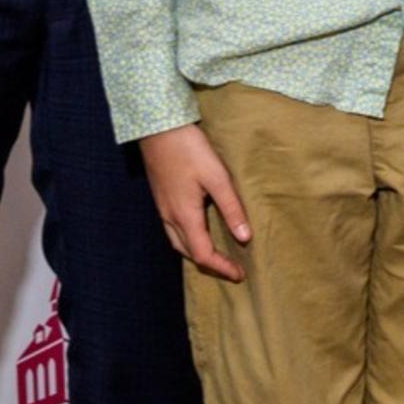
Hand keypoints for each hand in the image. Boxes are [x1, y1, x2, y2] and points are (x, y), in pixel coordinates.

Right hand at [139, 124, 251, 281]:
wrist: (158, 128)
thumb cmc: (189, 149)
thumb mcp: (217, 176)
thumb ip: (231, 208)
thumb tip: (245, 238)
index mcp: (184, 216)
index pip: (203, 255)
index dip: (222, 268)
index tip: (240, 274)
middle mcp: (170, 217)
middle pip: (189, 253)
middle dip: (210, 264)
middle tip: (231, 268)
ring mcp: (162, 208)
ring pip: (178, 243)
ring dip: (197, 253)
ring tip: (217, 254)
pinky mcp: (161, 198)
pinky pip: (173, 230)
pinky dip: (188, 239)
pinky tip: (198, 230)